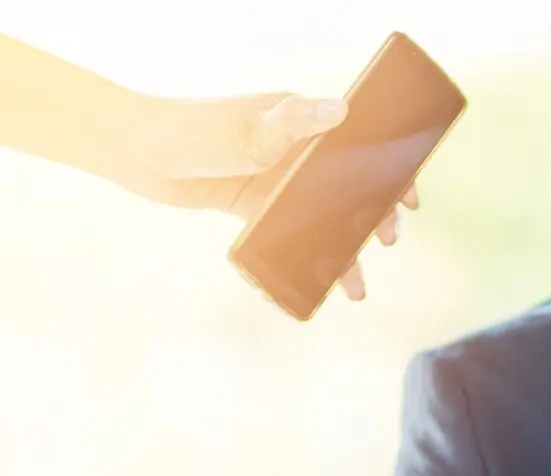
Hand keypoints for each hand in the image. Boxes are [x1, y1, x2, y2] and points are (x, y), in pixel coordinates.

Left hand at [115, 94, 420, 301]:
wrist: (141, 155)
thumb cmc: (196, 131)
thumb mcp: (251, 129)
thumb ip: (296, 122)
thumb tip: (342, 110)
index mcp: (305, 124)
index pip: (362, 145)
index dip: (391, 173)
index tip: (409, 201)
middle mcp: (296, 151)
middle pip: (349, 189)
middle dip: (370, 222)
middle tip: (381, 245)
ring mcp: (277, 180)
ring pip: (321, 220)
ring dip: (339, 253)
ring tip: (353, 289)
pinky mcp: (255, 206)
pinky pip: (287, 237)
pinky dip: (296, 261)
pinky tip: (298, 285)